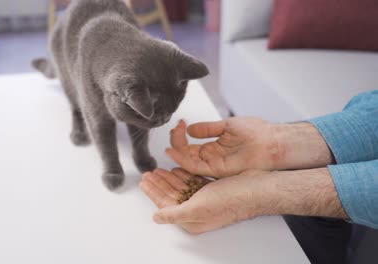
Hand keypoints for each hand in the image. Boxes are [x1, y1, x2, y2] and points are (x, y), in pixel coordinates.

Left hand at [140, 168, 268, 233]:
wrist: (255, 188)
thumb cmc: (230, 200)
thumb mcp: (197, 208)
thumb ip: (174, 213)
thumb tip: (156, 218)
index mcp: (192, 219)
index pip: (165, 204)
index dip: (153, 192)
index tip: (144, 182)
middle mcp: (197, 211)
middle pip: (171, 195)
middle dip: (159, 183)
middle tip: (147, 173)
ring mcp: (205, 200)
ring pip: (181, 187)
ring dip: (169, 178)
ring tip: (158, 170)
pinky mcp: (212, 189)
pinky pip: (192, 181)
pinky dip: (183, 174)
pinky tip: (176, 169)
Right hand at [166, 117, 280, 177]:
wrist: (271, 142)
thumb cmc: (256, 134)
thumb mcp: (226, 126)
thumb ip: (207, 128)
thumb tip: (190, 129)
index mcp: (211, 149)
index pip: (187, 146)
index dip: (180, 135)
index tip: (181, 122)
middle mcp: (210, 158)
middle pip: (184, 154)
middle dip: (176, 141)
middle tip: (176, 128)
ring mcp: (212, 165)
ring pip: (186, 161)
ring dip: (176, 150)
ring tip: (172, 137)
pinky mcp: (216, 170)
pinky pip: (194, 167)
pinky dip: (182, 160)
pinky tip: (174, 151)